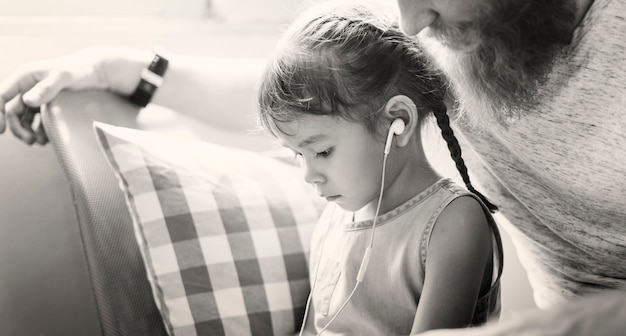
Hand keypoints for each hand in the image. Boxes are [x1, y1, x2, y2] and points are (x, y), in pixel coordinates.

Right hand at [0, 47, 129, 144]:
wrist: (96, 70)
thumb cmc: (81, 70)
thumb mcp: (64, 77)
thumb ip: (47, 87)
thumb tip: (27, 101)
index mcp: (25, 76)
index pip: (2, 95)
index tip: (1, 131)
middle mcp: (27, 85)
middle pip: (11, 110)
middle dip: (17, 127)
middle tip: (31, 141)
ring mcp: (35, 94)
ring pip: (23, 117)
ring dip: (27, 131)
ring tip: (39, 142)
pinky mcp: (45, 102)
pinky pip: (35, 119)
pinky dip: (38, 129)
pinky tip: (46, 138)